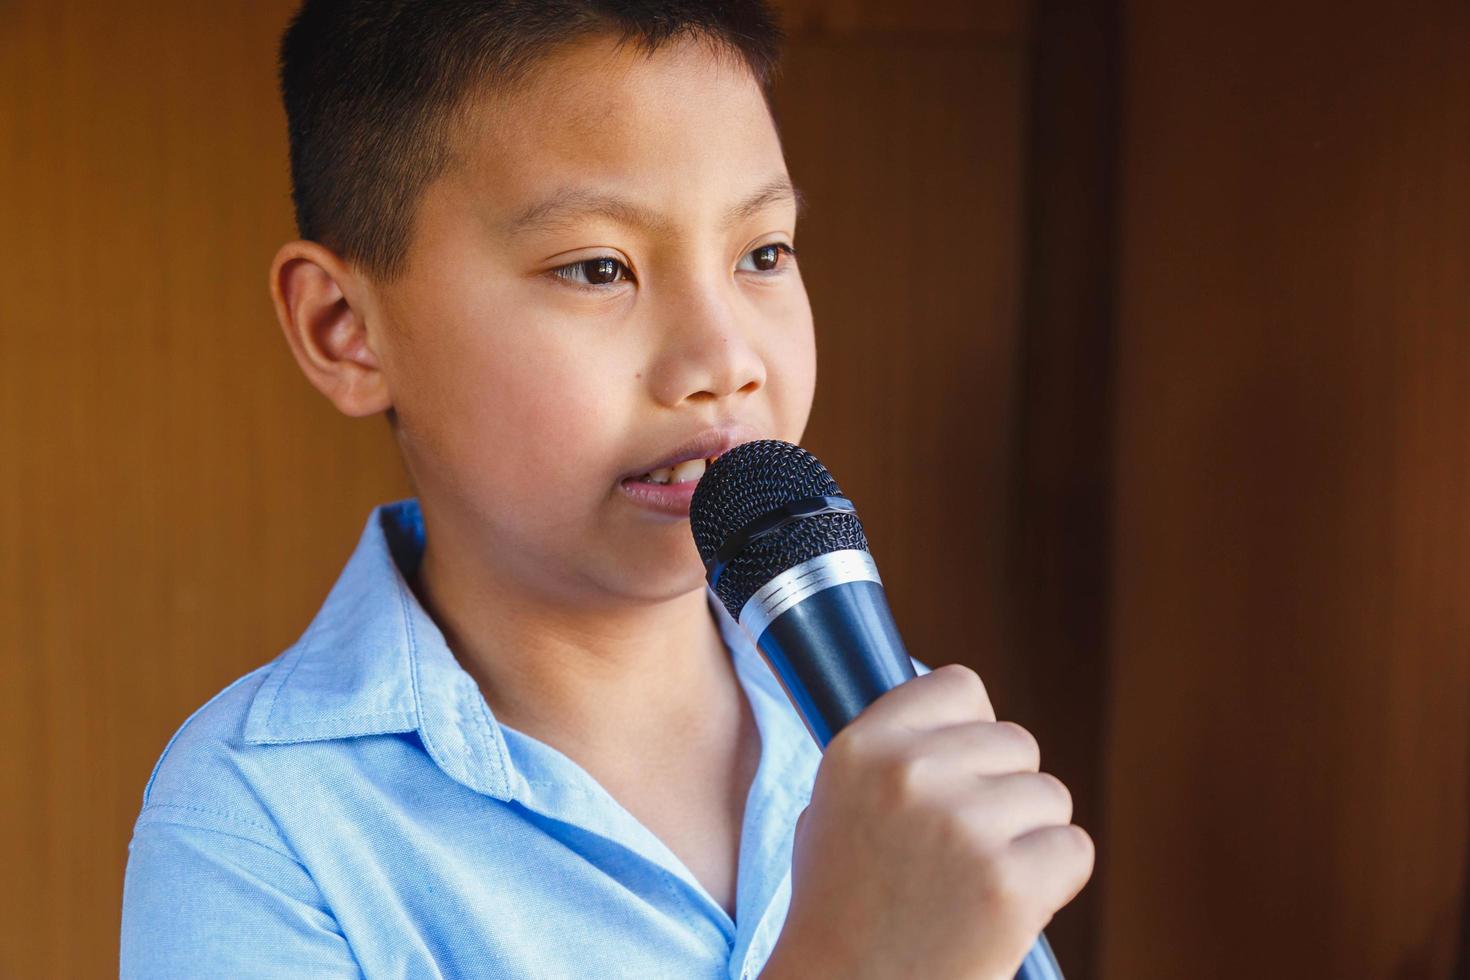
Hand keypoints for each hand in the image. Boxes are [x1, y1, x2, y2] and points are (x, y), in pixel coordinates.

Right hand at [762, 664, 1093, 979]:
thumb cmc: (841, 910)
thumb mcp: (831, 807)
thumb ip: (890, 756)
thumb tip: (963, 721)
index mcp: (862, 748)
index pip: (960, 687)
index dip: (971, 732)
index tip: (959, 774)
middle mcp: (909, 774)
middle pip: (1015, 743)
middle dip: (1004, 794)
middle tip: (962, 852)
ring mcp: (962, 825)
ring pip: (1050, 795)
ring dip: (1029, 838)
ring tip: (976, 885)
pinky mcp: (1010, 883)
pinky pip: (1073, 848)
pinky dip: (1054, 881)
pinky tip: (1004, 909)